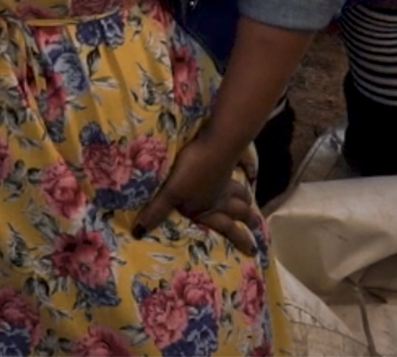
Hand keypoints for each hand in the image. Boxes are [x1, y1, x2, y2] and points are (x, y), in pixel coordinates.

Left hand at [134, 134, 264, 250]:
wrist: (214, 147)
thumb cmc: (191, 174)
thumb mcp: (171, 194)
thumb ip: (156, 212)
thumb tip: (138, 233)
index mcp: (210, 209)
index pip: (226, 228)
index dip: (240, 239)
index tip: (254, 249)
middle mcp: (221, 197)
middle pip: (239, 211)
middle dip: (248, 220)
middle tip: (258, 227)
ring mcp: (226, 179)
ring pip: (240, 192)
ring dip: (246, 199)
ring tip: (252, 203)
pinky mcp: (228, 161)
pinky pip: (240, 169)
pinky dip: (247, 171)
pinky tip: (249, 171)